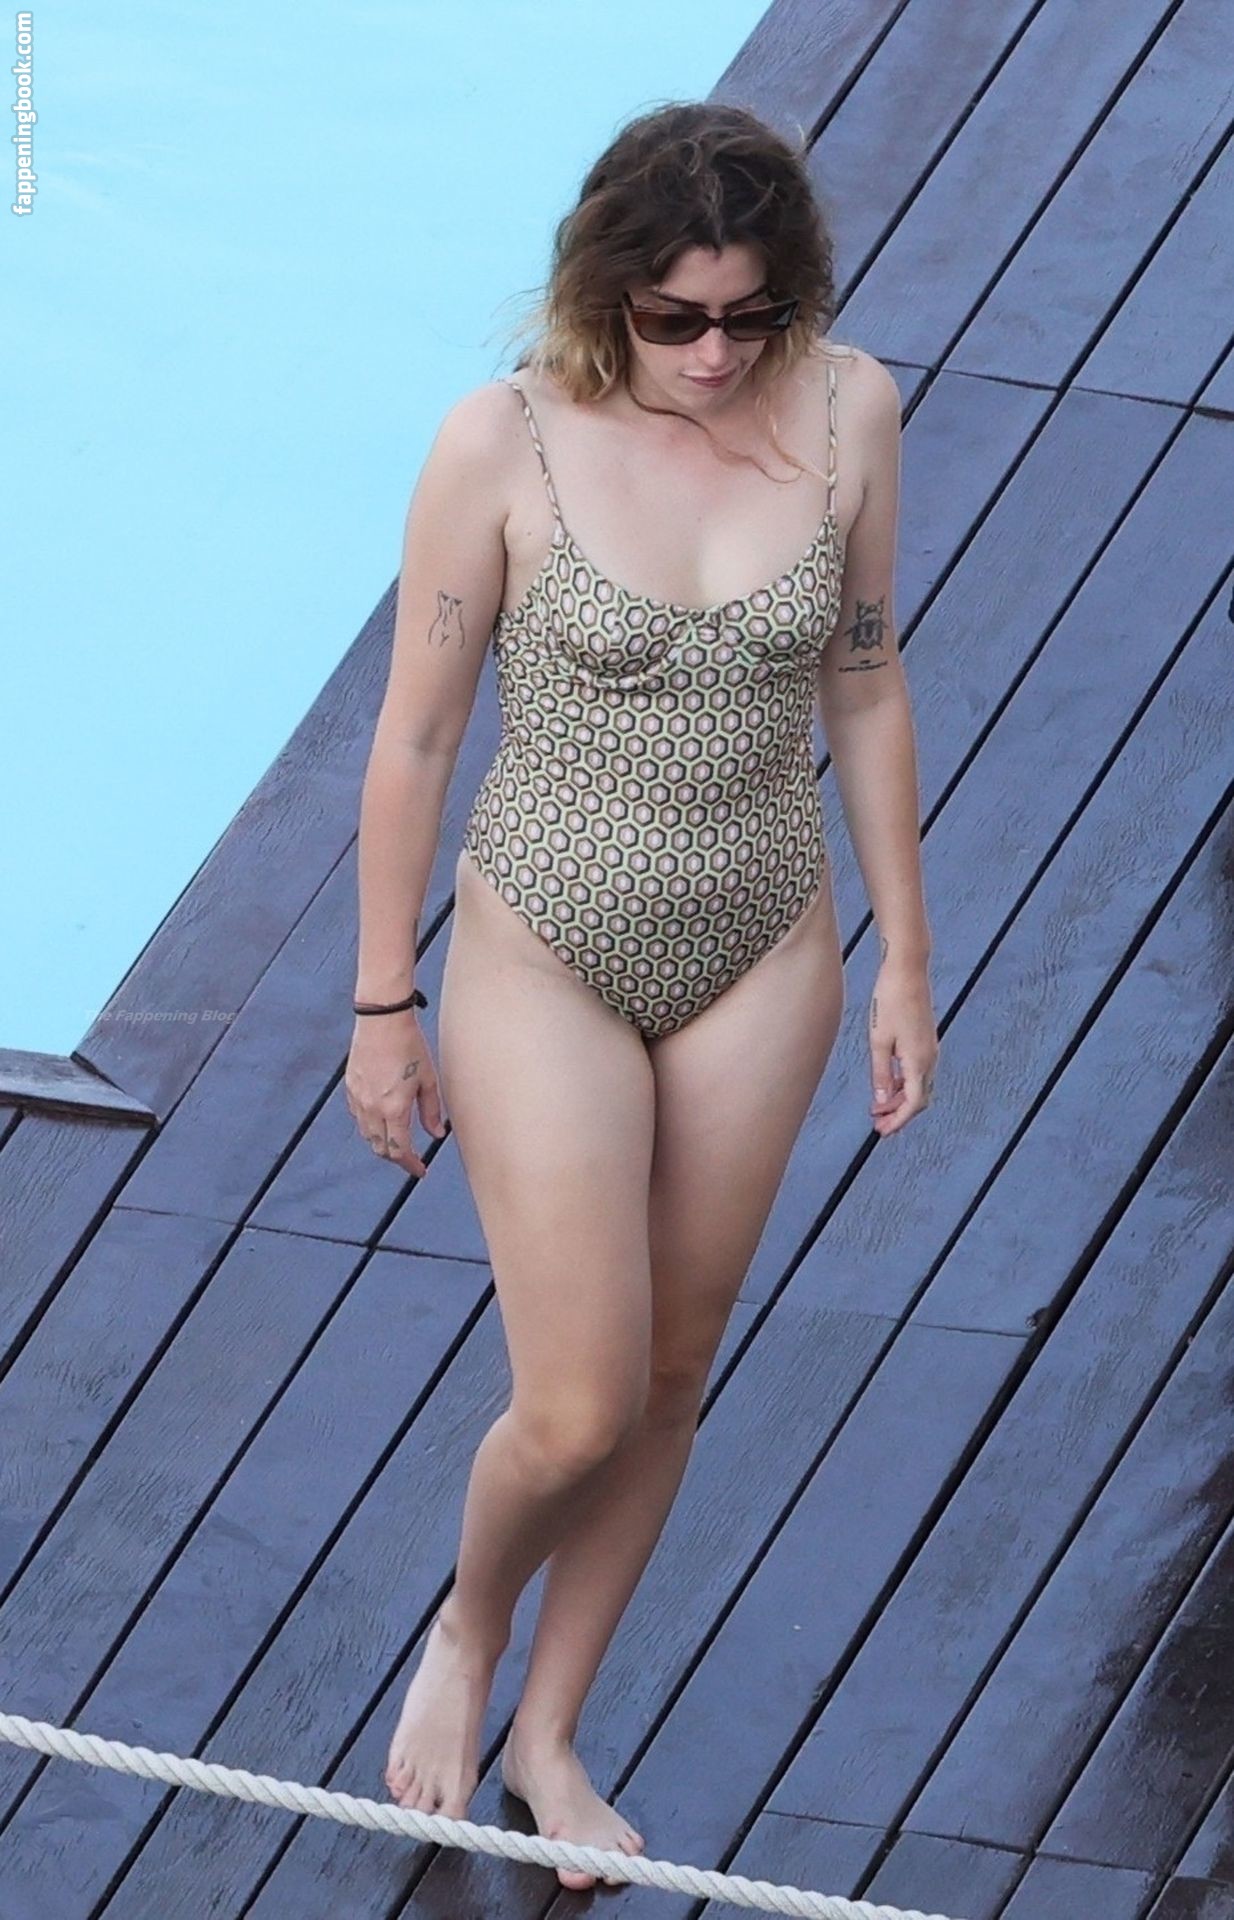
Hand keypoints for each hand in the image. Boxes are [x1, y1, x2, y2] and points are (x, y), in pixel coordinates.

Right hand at [344, 1010, 446, 1175]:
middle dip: (396, 1157)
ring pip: (367, 1135)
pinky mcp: (350, 1087)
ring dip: (381, 1143)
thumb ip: (431, 1111)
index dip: (410, 1165)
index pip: (399, 1150)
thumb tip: (435, 1134)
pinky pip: (358, 1117)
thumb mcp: (429, 1080)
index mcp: (394, 1109)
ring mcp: (358, 1098)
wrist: (382, 1020)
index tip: (420, 1171)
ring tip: (397, 1141)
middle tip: (411, 1158)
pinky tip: (381, 1120)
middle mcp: (372, 1109)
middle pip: (380, 1148)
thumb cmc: (410, 1046)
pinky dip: (369, 1126)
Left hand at [869, 959, 937, 1136]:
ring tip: (878, 1107)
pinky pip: (918, 1072)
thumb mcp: (878, 1041)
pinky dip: (904, 1084)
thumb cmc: (890, 1001)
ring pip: (919, 1086)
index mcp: (918, 1061)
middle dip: (899, 1114)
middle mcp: (929, 1058)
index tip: (882, 1132)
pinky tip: (887, 1084)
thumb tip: (882, 1101)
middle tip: (877, 1124)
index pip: (913, 1104)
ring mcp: (930, 1049)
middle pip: (919, 1099)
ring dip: (900, 1100)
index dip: (898, 1121)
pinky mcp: (926, 1041)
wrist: (907, 970)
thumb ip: (880, 1073)